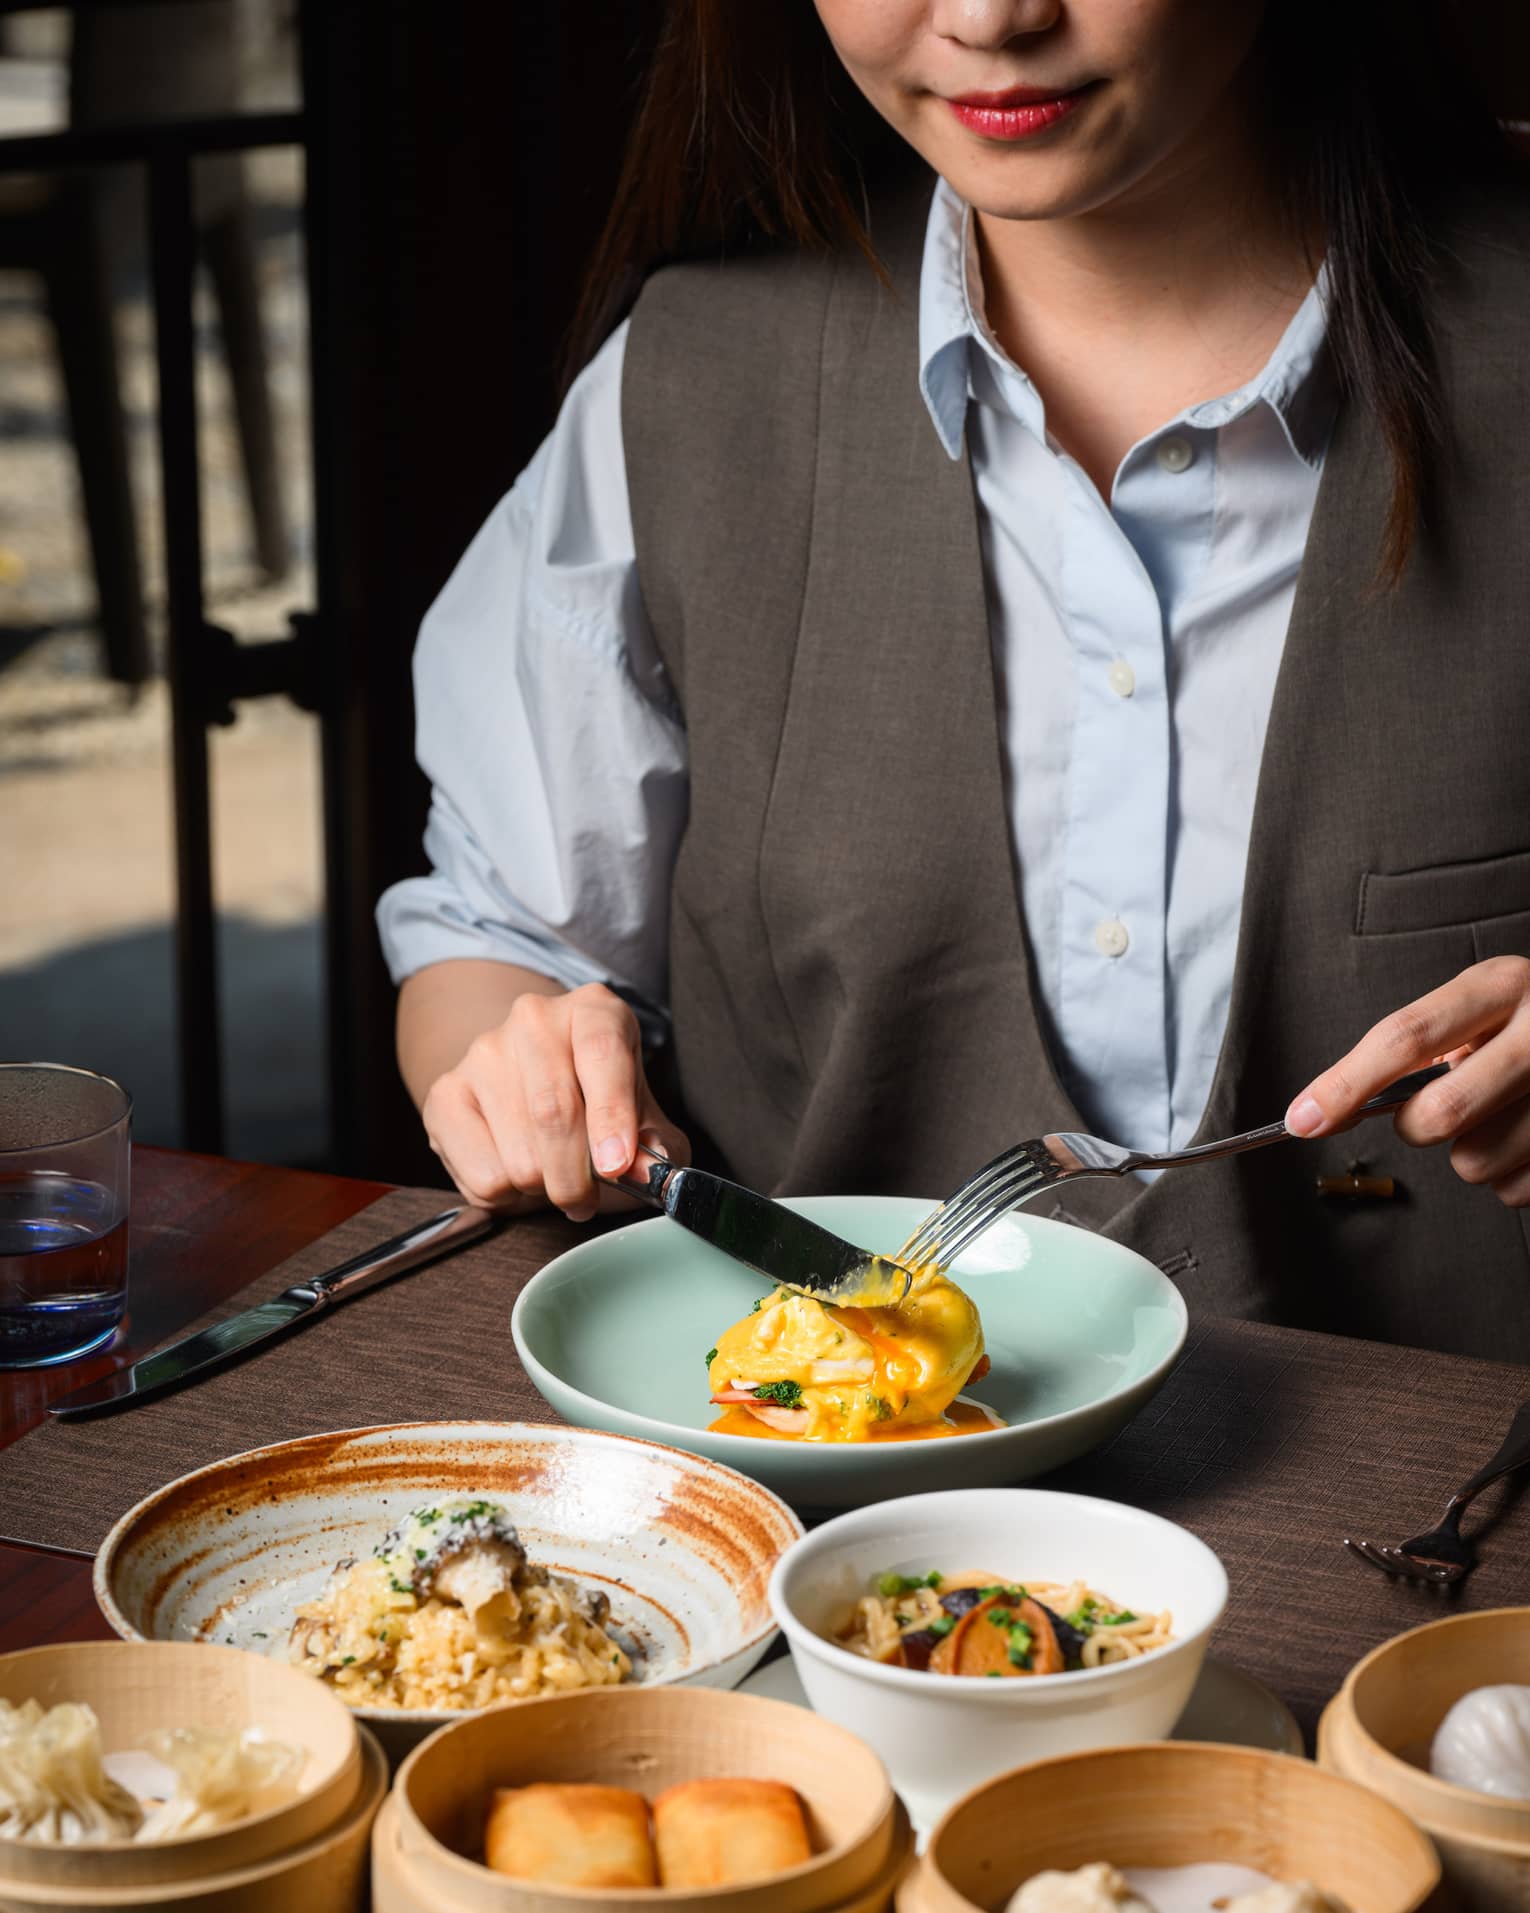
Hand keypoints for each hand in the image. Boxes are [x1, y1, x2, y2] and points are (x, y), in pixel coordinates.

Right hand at [421, 983, 689, 1219]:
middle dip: (577, 1177)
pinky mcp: (445, 1093)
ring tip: (549, 1172)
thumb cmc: (598, 1103)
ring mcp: (483, 1052)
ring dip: (543, 1188)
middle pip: (554, 1112)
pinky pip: (483, 1176)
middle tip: (586, 1201)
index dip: (612, 1115)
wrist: (532, 1086)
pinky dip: (508, 1197)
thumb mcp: (643, 1118)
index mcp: (593, 1010)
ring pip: (519, 1157)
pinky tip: (515, 1170)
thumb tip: (640, 1171)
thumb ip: (654, 1146)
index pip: (601, 1053)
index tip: (617, 1165)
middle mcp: (534, 1018)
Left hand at [1285, 956, 1529, 1205]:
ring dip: (1472, 1155)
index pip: (1404, 1038)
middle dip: (1417, 1127)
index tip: (1301, 1120)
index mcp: (1501, 985)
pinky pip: (1517, 1189)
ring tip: (1502, 1118)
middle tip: (1431, 1113)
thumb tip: (1323, 1108)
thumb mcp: (1481, 1007)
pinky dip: (1511, 1176)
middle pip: (1441, 1114)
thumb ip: (1418, 1046)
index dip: (1344, 1086)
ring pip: (1477, 1162)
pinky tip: (1528, 1139)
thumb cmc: (1529, 1023)